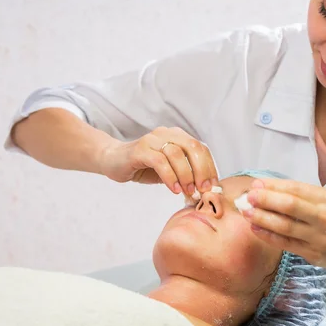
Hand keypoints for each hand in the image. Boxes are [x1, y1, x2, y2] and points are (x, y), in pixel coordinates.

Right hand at [98, 127, 218, 194]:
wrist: (112, 161)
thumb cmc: (144, 167)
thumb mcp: (170, 170)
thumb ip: (186, 174)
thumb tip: (204, 189)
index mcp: (177, 136)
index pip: (200, 148)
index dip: (210, 166)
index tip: (213, 185)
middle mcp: (166, 134)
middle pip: (193, 147)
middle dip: (201, 170)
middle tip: (202, 189)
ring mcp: (152, 140)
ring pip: (177, 154)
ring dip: (186, 176)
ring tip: (187, 191)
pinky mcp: (140, 150)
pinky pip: (160, 162)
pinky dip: (170, 177)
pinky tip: (174, 189)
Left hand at [242, 178, 325, 269]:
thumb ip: (301, 195)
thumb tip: (265, 186)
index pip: (296, 189)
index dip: (273, 186)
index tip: (256, 184)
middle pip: (290, 206)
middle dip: (265, 200)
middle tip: (248, 197)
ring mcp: (320, 238)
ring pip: (285, 227)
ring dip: (262, 218)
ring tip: (246, 212)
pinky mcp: (314, 255)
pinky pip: (286, 244)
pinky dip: (268, 235)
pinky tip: (255, 228)